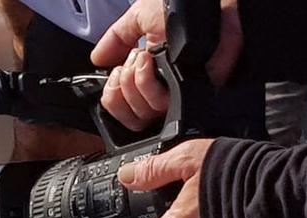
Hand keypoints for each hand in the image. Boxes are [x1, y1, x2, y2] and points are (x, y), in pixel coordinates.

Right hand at [91, 0, 243, 128]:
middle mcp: (164, 89)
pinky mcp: (191, 94)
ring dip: (134, 81)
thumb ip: (116, 38)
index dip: (112, 95)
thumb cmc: (187, 6)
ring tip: (143, 56)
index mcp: (151, 76)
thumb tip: (98, 59)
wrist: (208, 3)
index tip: (116, 71)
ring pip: (143, 113)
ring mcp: (178, 93)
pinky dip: (146, 81)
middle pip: (131, 118)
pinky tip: (150, 59)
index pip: (123, 109)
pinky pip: (161, 105)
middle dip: (121, 87)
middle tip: (129, 62)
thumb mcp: (139, 18)